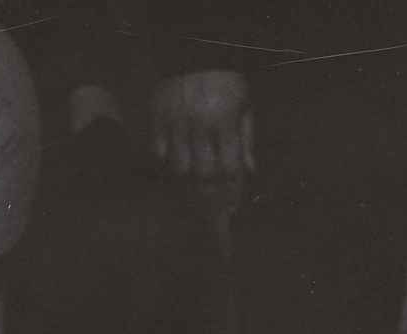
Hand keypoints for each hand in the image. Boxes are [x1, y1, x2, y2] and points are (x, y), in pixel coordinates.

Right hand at [148, 69, 251, 219]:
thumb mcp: (243, 102)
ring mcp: (176, 121)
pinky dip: (167, 161)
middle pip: (205, 175)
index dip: (231, 193)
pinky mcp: (156, 115)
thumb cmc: (222, 77)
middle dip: (211, 199)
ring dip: (189, 182)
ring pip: (180, 167)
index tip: (232, 209)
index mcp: (225, 121)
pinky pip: (159, 150)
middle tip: (214, 214)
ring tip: (195, 191)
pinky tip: (175, 164)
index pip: (229, 169)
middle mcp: (200, 125)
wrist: (190, 46)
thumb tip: (250, 170)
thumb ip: (247, 137)